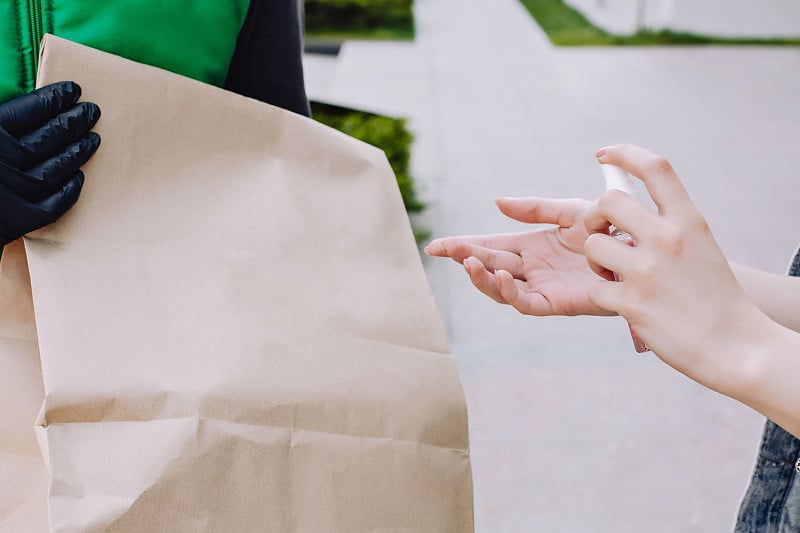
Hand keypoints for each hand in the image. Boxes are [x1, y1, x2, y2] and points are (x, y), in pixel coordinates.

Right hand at [0, 81, 100, 245]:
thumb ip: (2, 117)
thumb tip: (19, 94)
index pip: (30, 109)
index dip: (55, 99)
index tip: (73, 90)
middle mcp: (2, 160)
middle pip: (48, 137)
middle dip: (73, 122)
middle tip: (92, 111)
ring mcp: (11, 190)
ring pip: (55, 168)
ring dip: (77, 152)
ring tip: (93, 139)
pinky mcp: (17, 219)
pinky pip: (53, 204)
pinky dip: (69, 190)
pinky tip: (78, 177)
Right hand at [424, 197, 613, 315]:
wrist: (642, 249)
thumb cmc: (610, 230)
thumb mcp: (568, 212)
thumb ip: (533, 209)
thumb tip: (497, 204)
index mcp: (530, 247)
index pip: (489, 247)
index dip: (463, 246)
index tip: (435, 246)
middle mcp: (531, 268)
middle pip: (488, 266)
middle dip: (464, 258)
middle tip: (442, 250)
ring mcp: (542, 286)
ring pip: (500, 287)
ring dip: (481, 277)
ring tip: (468, 262)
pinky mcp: (556, 302)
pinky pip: (526, 302)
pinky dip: (510, 292)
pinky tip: (503, 277)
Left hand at [583, 144, 770, 387]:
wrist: (737, 347)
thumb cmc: (716, 299)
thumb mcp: (702, 248)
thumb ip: (670, 228)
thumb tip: (631, 212)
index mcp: (689, 221)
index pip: (657, 168)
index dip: (625, 154)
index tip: (605, 154)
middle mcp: (669, 239)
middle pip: (609, 202)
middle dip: (594, 217)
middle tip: (600, 235)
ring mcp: (648, 271)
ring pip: (593, 245)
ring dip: (594, 261)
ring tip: (611, 276)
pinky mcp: (632, 302)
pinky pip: (595, 288)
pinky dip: (602, 295)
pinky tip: (622, 302)